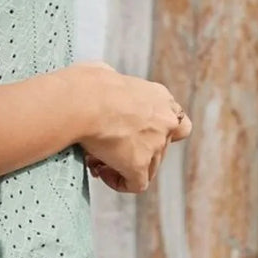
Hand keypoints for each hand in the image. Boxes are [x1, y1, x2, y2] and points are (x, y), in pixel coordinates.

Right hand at [73, 62, 191, 193]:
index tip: (131, 131)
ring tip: (95, 159)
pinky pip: (136, 184)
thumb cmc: (86, 84)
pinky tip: (101, 172)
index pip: (174, 118)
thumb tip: (97, 80)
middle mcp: (164, 120)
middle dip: (133, 150)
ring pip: (147, 167)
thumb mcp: (105, 73)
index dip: (157, 130)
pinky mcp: (139, 164)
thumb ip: (112, 85)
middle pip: (159, 147)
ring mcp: (155, 144)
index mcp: (158, 96)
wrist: (84, 100)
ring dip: (123, 165)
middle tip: (105, 149)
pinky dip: (119, 182)